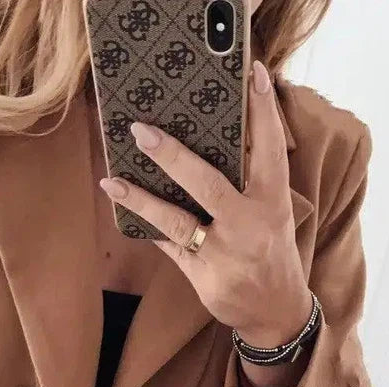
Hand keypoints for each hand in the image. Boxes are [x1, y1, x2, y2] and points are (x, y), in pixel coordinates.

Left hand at [100, 60, 312, 348]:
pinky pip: (169, 246)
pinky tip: (124, 207)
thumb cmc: (270, 249)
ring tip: (113, 179)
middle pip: (207, 184)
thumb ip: (250, 181)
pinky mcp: (204, 277)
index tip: (254, 74)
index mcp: (273, 201)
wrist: (276, 310)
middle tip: (142, 131)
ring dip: (141, 199)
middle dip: (173, 157)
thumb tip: (209, 140)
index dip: (263, 112)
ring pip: (177, 221)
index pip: (270, 149)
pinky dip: (147, 226)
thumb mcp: (273, 212)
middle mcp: (249, 225)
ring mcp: (224, 254)